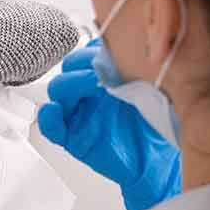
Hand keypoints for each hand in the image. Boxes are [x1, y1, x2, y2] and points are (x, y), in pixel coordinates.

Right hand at [38, 42, 180, 209]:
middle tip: (103, 67)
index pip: (88, 52)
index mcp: (106, 76)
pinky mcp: (72, 137)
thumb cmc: (159, 126)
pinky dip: (49, 118)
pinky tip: (55, 112)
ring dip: (70, 83)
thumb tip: (122, 49)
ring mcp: (79, 113)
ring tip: (93, 84)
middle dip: (83, 62)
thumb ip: (136, 68)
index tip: (110, 50)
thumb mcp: (154, 89)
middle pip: (69, 67)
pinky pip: (51, 126)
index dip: (95, 49)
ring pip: (58, 91)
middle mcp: (89, 92)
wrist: (160, 161)